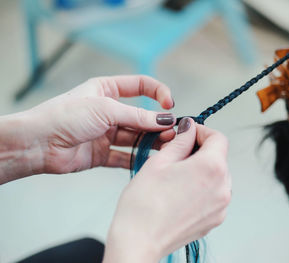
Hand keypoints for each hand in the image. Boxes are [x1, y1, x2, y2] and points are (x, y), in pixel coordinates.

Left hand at [0, 75, 175, 183]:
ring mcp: (106, 133)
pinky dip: (137, 159)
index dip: (158, 92)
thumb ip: (137, 116)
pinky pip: (124, 156)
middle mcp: (108, 111)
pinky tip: (149, 161)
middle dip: (157, 124)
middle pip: (140, 115)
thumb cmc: (64, 116)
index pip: (140, 86)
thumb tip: (165, 120)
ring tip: (166, 147)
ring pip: (135, 137)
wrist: (37, 144)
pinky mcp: (102, 153)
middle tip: (172, 133)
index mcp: (107, 90)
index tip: (170, 105)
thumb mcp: (105, 109)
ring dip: (151, 142)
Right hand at [103, 118, 230, 262]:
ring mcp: (221, 206)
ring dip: (200, 169)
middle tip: (176, 152)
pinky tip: (180, 190)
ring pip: (216, 175)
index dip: (202, 131)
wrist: (139, 241)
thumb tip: (189, 129)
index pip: (218, 138)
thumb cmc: (144, 205)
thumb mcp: (159, 162)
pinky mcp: (215, 219)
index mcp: (211, 168)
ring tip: (176, 174)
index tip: (189, 133)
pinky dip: (201, 187)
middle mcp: (222, 188)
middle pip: (218, 157)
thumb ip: (180, 141)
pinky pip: (214, 194)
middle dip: (199, 150)